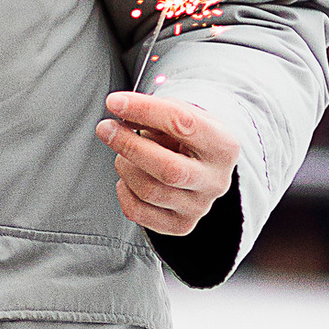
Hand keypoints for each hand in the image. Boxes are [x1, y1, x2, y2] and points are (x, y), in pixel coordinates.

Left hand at [98, 88, 237, 237]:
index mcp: (224, 146)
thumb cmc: (185, 136)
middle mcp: (217, 181)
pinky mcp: (180, 225)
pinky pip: (137, 212)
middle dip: (129, 146)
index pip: (183, 124)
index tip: (114, 102)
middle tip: (105, 128)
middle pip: (168, 169)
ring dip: (125, 166)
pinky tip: (128, 178)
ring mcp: (200, 207)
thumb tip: (119, 109)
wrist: (200, 165)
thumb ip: (151, 111)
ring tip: (124, 153)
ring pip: (149, 191)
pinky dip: (123, 191)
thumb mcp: (177, 113)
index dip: (145, 110)